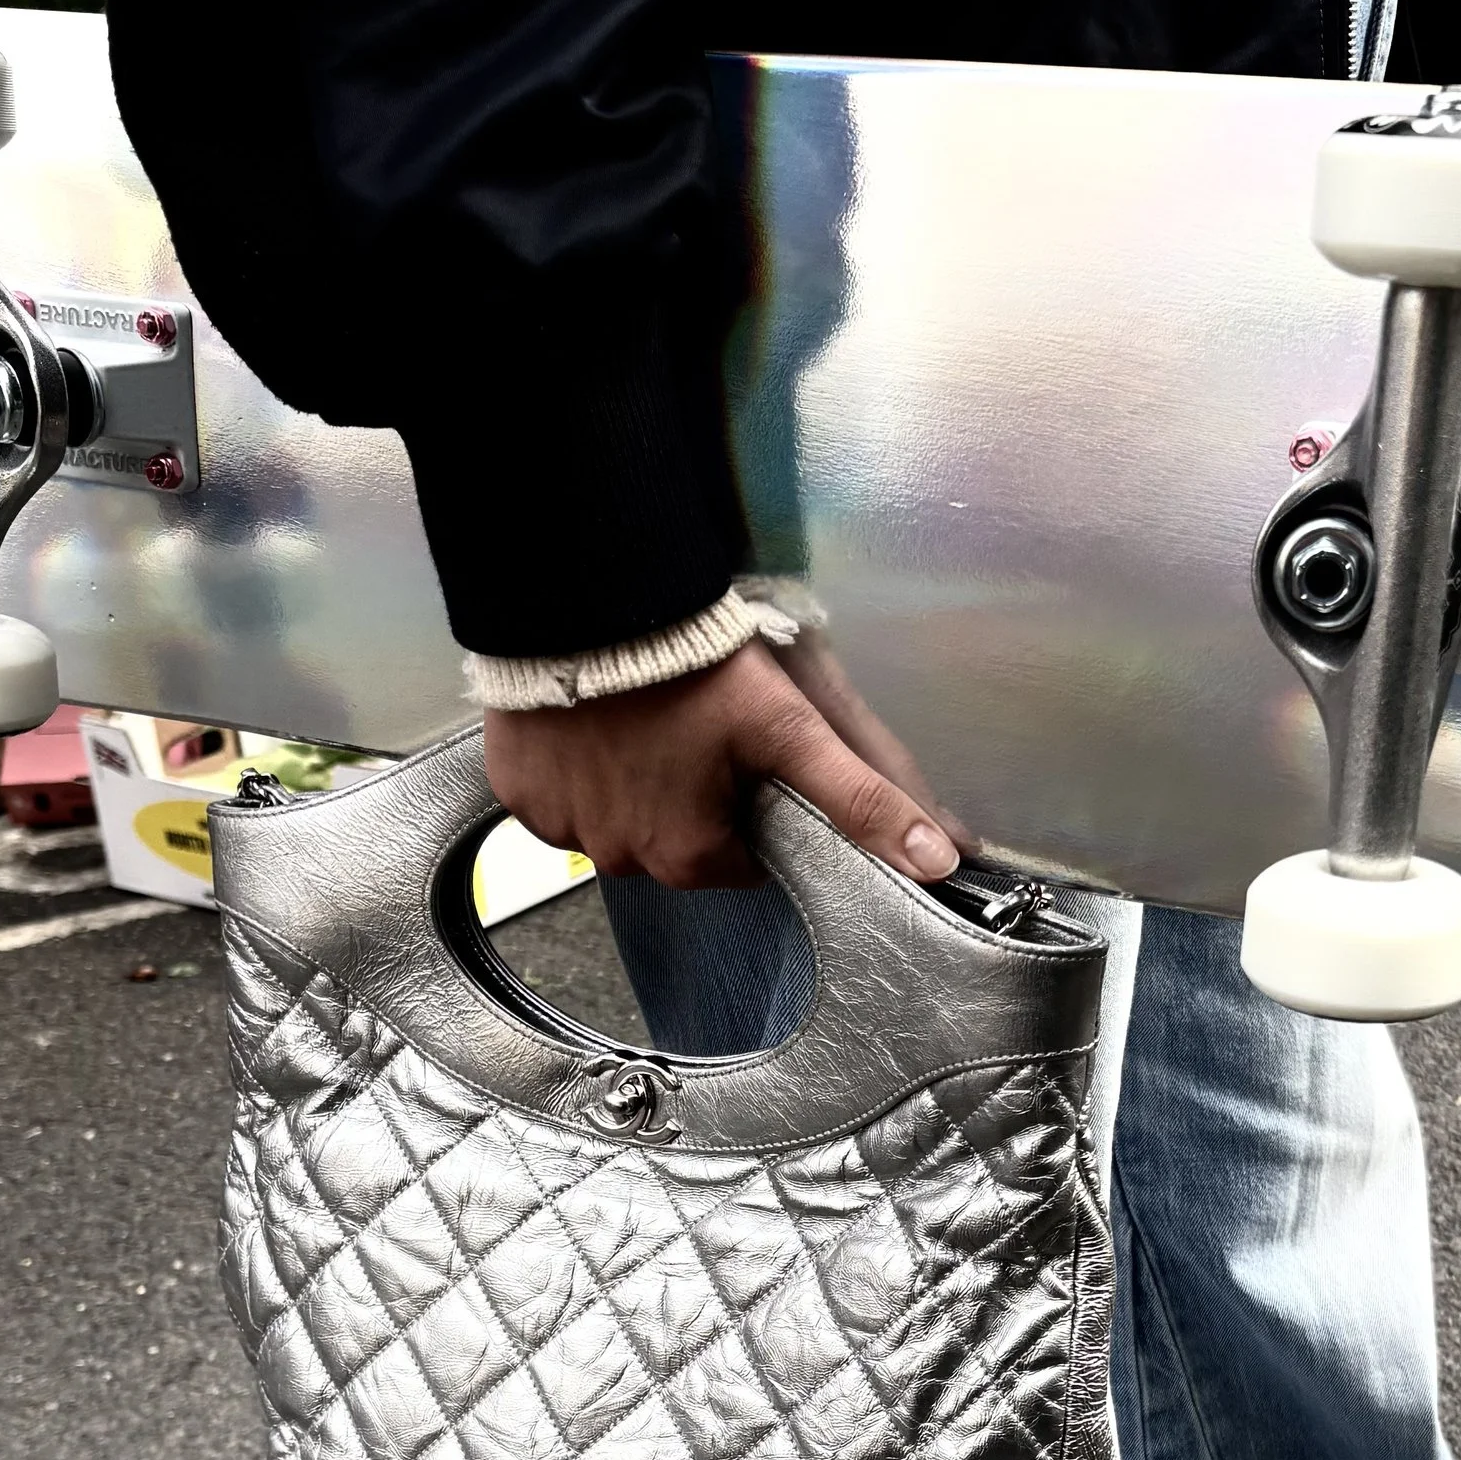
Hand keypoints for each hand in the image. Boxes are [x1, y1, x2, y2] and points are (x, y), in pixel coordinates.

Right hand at [483, 641, 959, 889]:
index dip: (751, 804)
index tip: (744, 752)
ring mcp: (563, 829)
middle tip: (696, 727)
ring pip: (618, 823)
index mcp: (691, 857)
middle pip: (679, 844)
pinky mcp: (517, 792)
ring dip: (636, 783)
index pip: (741, 858)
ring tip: (644, 719)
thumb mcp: (794, 726)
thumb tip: (943, 860)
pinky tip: (595, 723)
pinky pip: (560, 799)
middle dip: (694, 797)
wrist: (585, 598)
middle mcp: (623, 860)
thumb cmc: (696, 662)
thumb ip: (863, 796)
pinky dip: (580, 769)